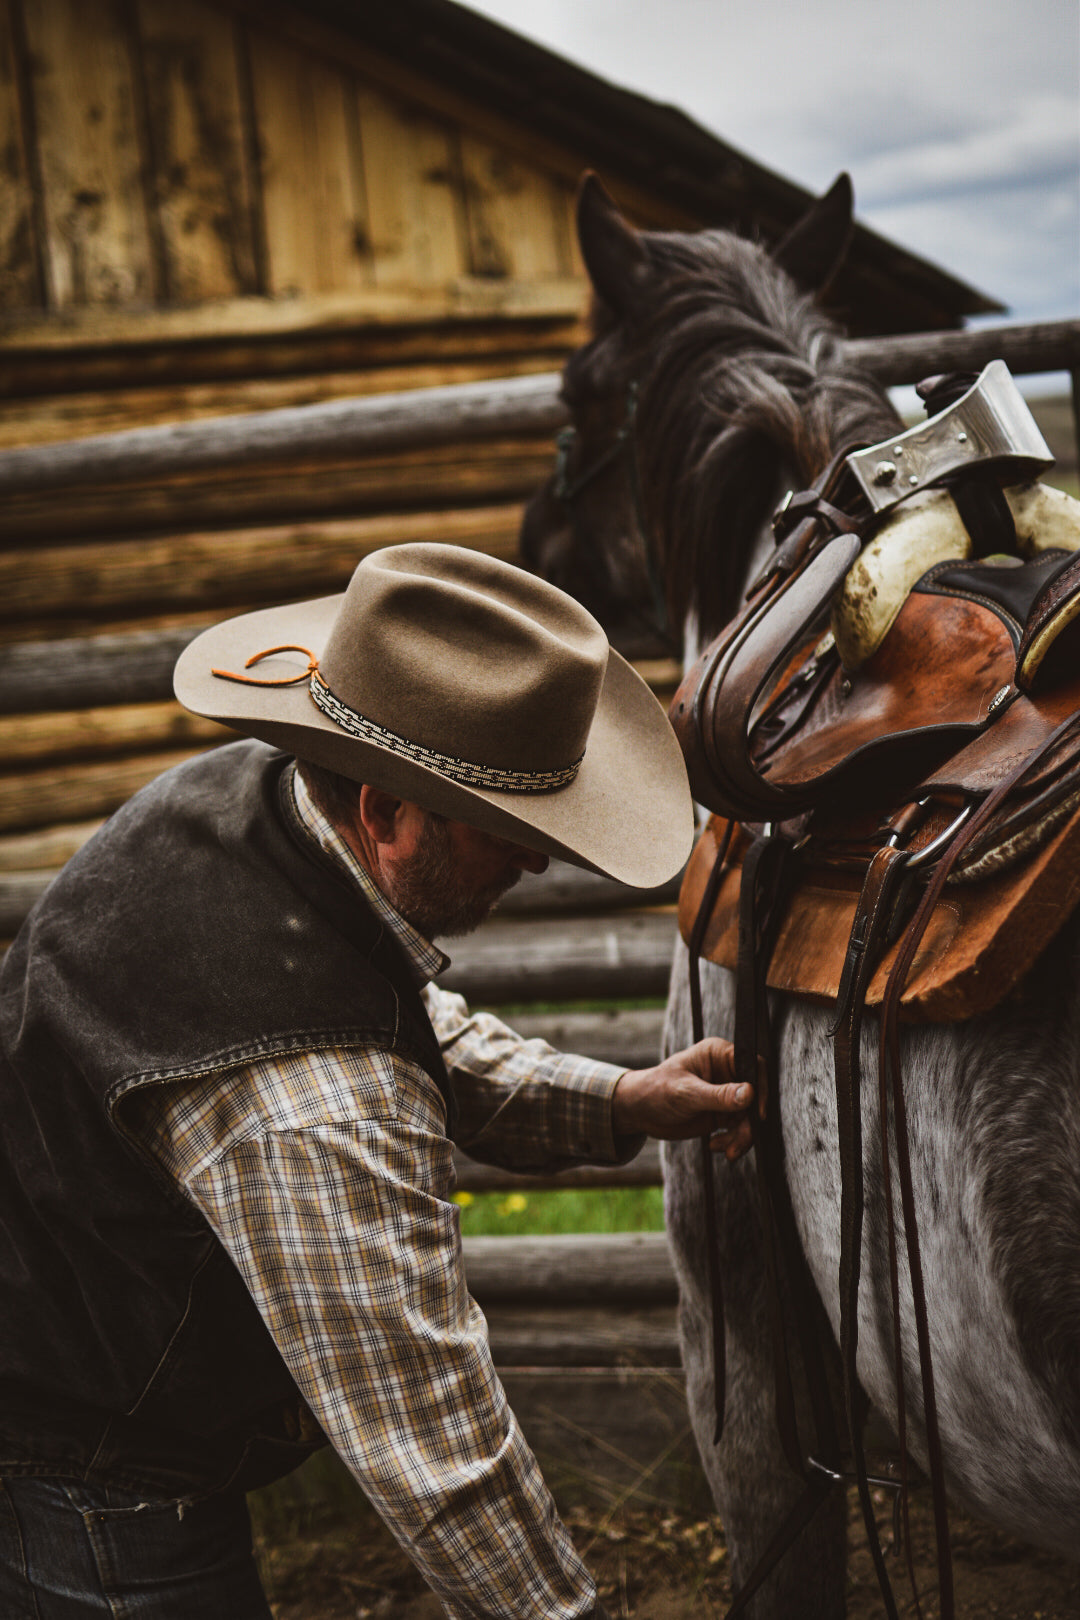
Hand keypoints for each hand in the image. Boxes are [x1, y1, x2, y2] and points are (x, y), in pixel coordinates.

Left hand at [611, 1038, 755, 1160]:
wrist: (640, 1112)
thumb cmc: (656, 1091)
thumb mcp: (687, 1093)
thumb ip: (719, 1095)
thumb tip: (750, 1093)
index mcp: (718, 1054)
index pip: (753, 1066)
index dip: (761, 1088)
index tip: (759, 1113)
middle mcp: (727, 1072)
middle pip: (755, 1096)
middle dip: (750, 1122)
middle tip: (739, 1141)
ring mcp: (726, 1094)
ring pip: (750, 1116)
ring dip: (742, 1136)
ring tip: (727, 1150)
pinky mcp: (723, 1113)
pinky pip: (740, 1128)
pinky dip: (733, 1141)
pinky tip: (716, 1145)